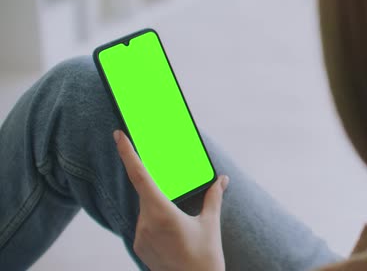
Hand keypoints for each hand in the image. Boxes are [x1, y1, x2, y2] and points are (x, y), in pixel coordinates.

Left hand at [114, 130, 228, 270]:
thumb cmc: (205, 257)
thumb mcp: (211, 223)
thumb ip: (214, 197)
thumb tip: (222, 180)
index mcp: (161, 212)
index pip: (139, 175)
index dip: (127, 153)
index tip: (118, 135)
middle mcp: (145, 223)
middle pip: (147, 192)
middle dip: (159, 187)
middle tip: (173, 194)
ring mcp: (140, 236)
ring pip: (147, 209)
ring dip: (161, 207)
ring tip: (182, 225)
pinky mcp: (139, 247)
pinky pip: (145, 224)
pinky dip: (157, 220)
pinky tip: (174, 233)